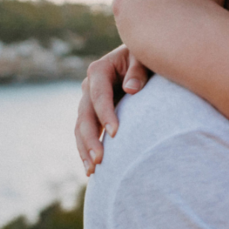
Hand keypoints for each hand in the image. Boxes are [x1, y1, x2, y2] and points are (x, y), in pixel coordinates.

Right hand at [74, 45, 150, 174]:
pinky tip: (91, 169)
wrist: (143, 60)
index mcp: (100, 70)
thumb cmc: (147, 58)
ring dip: (84, 149)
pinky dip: (86, 150)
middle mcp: (89, 86)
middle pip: (85, 115)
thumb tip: (131, 89)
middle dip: (90, 139)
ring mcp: (89, 101)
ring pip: (81, 127)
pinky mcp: (93, 114)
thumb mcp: (144, 58)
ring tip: (92, 170)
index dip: (105, 114)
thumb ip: (139, 70)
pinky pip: (86, 133)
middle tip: (99, 160)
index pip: (99, 95)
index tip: (115, 133)